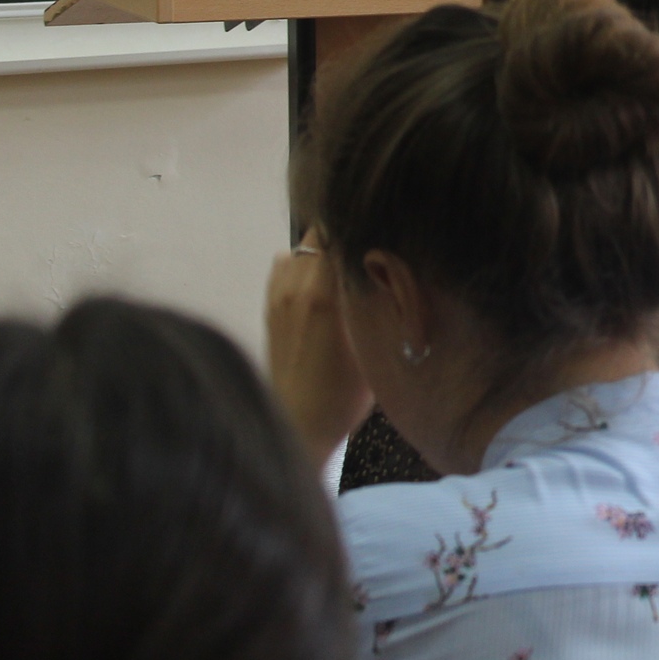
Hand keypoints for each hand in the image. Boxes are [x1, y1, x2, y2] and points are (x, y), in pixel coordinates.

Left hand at [266, 228, 371, 468]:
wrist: (297, 427)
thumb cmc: (342, 396)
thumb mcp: (373, 347)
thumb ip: (377, 303)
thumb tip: (389, 272)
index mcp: (323, 294)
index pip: (341, 235)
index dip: (363, 231)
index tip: (383, 235)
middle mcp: (296, 288)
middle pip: (319, 235)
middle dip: (344, 238)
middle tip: (367, 252)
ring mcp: (277, 297)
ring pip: (300, 250)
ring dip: (322, 251)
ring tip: (343, 267)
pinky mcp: (269, 309)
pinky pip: (283, 267)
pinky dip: (300, 266)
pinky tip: (317, 284)